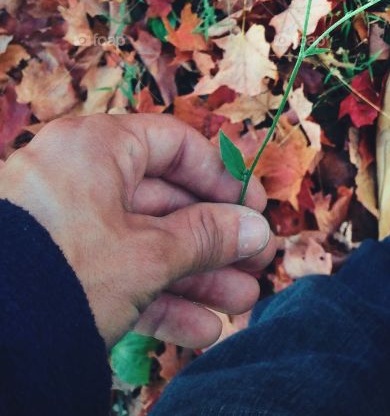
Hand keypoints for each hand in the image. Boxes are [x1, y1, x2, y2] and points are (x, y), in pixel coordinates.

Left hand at [0, 113, 275, 348]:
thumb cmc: (64, 274)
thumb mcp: (149, 255)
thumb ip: (208, 237)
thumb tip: (256, 229)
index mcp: (95, 146)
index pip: (174, 145)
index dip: (221, 179)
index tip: (254, 211)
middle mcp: (75, 176)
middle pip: (162, 201)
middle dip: (213, 241)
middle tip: (254, 265)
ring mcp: (60, 225)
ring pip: (141, 244)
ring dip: (194, 276)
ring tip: (237, 306)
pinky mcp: (49, 271)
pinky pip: (112, 273)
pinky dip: (153, 297)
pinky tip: (198, 329)